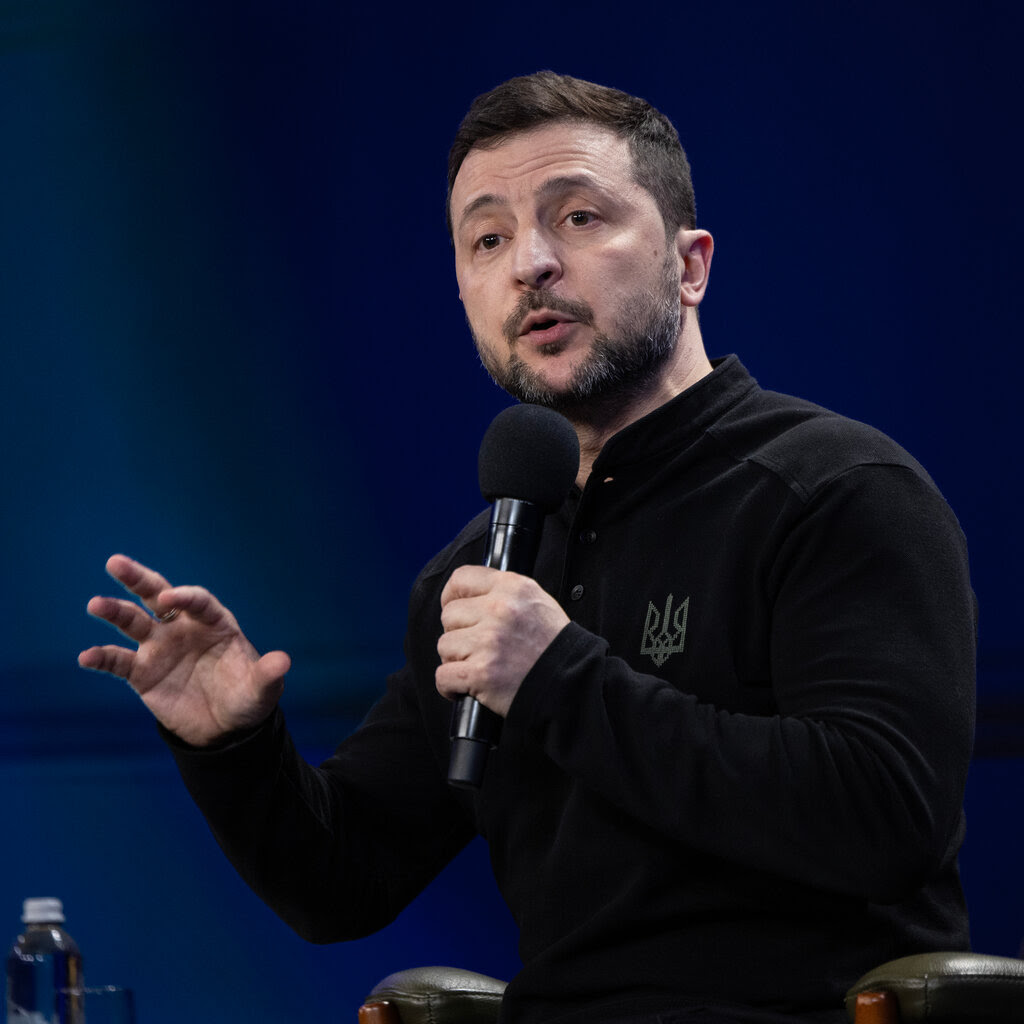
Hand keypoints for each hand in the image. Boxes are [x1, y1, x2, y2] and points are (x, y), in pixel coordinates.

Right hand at [79, 554, 289, 746]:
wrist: (225, 728)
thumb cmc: (247, 698)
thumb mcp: (262, 689)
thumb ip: (268, 674)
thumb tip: (283, 661)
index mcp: (214, 622)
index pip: (197, 601)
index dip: (185, 596)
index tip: (170, 598)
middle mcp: (183, 628)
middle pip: (157, 595)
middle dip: (138, 579)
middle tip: (115, 562)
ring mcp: (160, 648)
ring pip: (133, 622)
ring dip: (114, 612)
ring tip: (95, 604)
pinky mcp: (142, 673)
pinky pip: (118, 661)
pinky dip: (102, 658)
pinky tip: (85, 657)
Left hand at [435, 565, 568, 717]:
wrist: (571, 684)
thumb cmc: (553, 647)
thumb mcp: (537, 602)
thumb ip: (504, 593)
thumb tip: (468, 595)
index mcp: (512, 587)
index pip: (461, 578)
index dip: (451, 596)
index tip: (453, 608)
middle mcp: (499, 609)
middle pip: (448, 615)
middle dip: (457, 633)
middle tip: (477, 647)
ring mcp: (489, 641)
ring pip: (444, 646)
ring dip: (456, 660)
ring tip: (479, 667)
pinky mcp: (482, 673)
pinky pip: (443, 676)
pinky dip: (450, 687)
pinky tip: (466, 688)